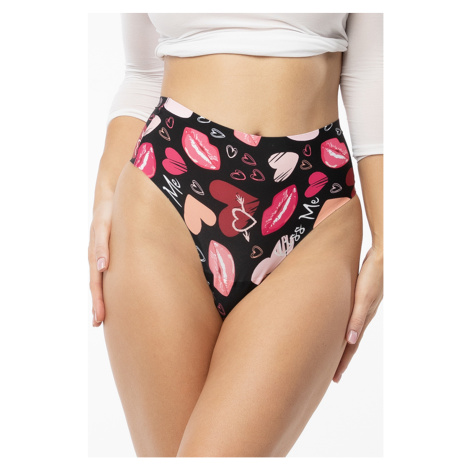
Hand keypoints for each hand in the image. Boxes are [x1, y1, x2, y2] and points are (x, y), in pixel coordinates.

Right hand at [88, 198, 113, 326]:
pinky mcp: (106, 253)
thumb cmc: (108, 213)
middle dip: (98, 305)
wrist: (109, 199)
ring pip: (99, 281)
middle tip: (99, 324)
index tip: (100, 318)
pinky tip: (110, 294)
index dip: (98, 301)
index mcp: (95, 255)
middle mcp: (96, 258)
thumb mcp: (104, 227)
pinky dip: (105, 286)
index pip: (96, 283)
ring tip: (101, 316)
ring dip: (100, 298)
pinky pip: (105, 273)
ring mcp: (100, 256)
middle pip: (96, 286)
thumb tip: (102, 267)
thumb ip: (102, 246)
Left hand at [333, 245, 382, 381]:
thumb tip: (351, 340)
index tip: (335, 377)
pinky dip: (345, 326)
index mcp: (363, 318)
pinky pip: (351, 318)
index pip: (351, 347)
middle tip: (333, 375)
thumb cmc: (372, 276)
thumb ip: (357, 318)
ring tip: (334, 354)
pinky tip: (340, 326)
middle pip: (351, 342)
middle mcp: (363, 315)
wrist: (382, 256)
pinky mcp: (360, 297)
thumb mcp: (363, 298)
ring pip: (350, 330)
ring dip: (342, 344)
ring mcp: (362, 307)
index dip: (343, 362)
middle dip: (341, 359)